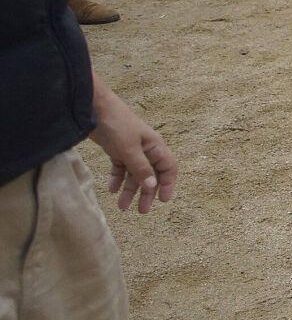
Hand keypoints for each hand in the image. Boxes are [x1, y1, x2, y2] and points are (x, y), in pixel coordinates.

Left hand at [88, 76, 177, 213]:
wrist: (94, 109)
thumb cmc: (117, 125)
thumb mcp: (129, 149)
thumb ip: (141, 169)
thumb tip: (153, 187)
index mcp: (155, 146)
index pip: (168, 168)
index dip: (168, 184)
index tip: (163, 200)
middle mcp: (145, 149)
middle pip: (151, 174)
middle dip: (147, 192)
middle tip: (142, 211)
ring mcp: (131, 150)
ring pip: (134, 174)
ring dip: (130, 190)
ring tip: (122, 207)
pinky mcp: (116, 150)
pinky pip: (120, 169)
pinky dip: (117, 179)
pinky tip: (112, 190)